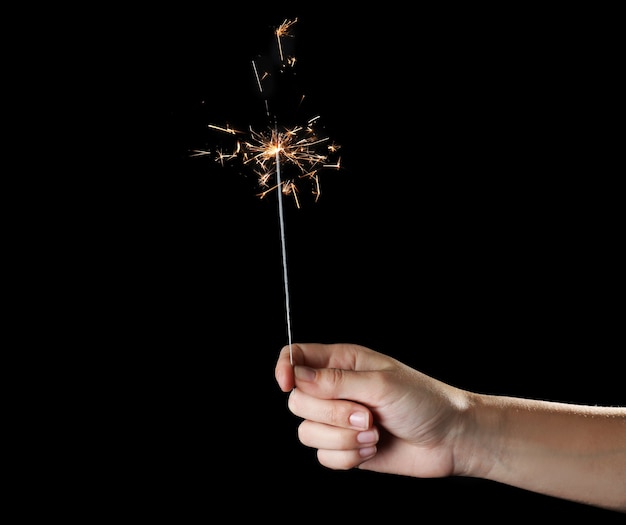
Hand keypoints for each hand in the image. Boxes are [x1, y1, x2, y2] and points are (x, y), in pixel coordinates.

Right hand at [274, 342, 466, 476]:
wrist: (451, 439)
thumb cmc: (424, 400)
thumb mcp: (381, 383)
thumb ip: (336, 381)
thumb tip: (296, 376)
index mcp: (343, 362)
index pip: (296, 357)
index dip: (284, 368)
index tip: (285, 384)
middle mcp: (336, 389)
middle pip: (298, 401)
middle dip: (330, 414)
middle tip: (366, 416)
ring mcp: (339, 420)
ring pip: (307, 432)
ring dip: (341, 439)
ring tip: (373, 434)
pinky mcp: (345, 447)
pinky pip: (322, 457)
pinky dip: (347, 457)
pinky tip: (372, 449)